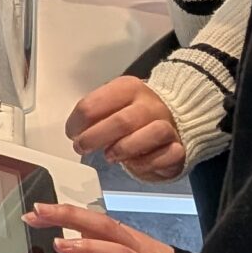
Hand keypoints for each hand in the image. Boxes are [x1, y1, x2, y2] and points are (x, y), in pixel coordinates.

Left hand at [31, 202, 177, 252]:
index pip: (91, 219)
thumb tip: (72, 230)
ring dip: (90, 249)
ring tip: (62, 246)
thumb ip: (100, 240)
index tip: (35, 210)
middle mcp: (134, 250)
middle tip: (41, 214)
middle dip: (71, 218)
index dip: (64, 213)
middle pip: (103, 227)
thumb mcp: (126, 248)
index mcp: (125, 238)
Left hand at [64, 77, 187, 179]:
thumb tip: (75, 132)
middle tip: (82, 148)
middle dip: (96, 138)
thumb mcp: (110, 107)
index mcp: (127, 88)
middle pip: (122, 121)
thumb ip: (92, 116)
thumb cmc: (131, 117)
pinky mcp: (179, 147)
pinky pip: (168, 154)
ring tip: (110, 156)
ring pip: (152, 133)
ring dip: (125, 149)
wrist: (170, 122)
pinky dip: (148, 163)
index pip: (95, 104)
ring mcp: (168, 124)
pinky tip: (134, 164)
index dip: (77, 123)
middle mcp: (150, 104)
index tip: (72, 134)